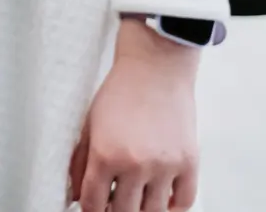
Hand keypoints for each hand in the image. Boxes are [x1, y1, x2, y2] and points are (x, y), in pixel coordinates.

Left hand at [69, 20, 200, 209]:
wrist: (155, 68)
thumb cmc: (120, 92)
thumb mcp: (89, 125)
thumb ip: (80, 162)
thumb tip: (76, 194)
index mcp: (106, 155)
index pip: (94, 205)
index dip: (91, 210)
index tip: (93, 206)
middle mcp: (136, 165)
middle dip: (115, 211)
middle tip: (114, 201)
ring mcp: (165, 166)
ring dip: (143, 209)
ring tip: (135, 198)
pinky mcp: (189, 162)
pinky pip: (184, 202)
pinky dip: (172, 206)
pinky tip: (160, 198)